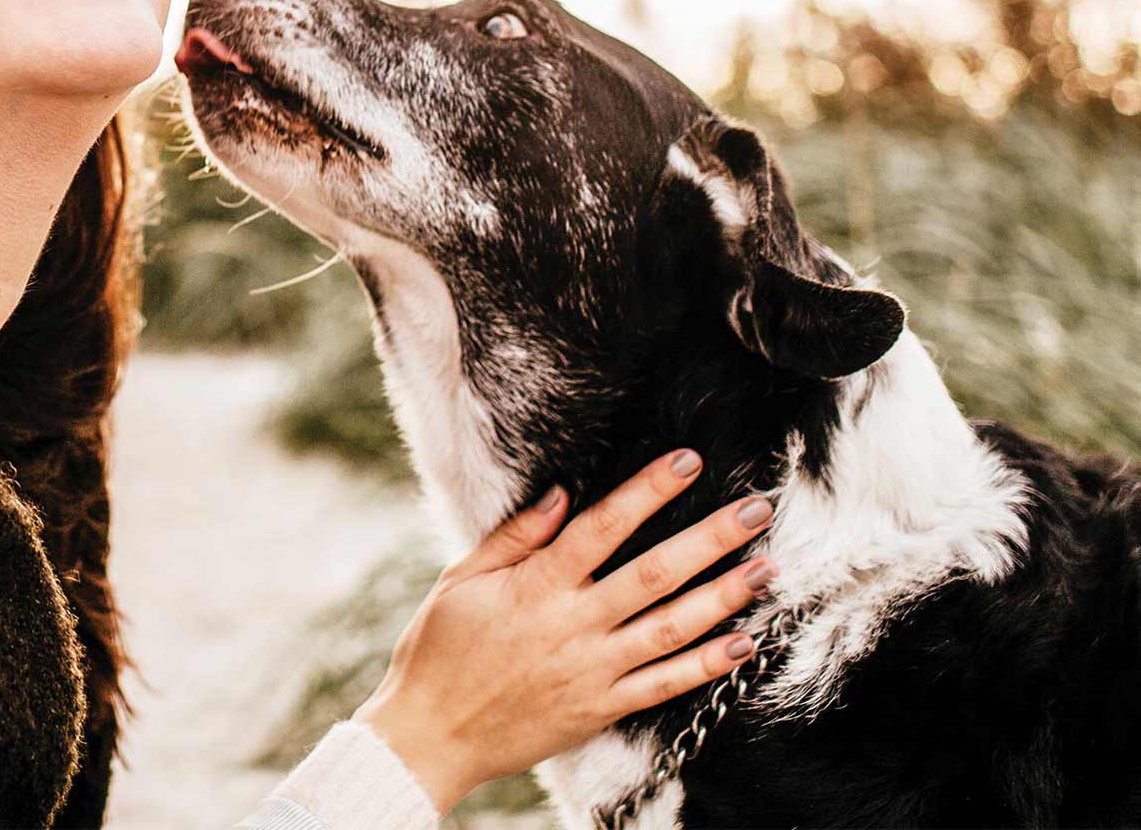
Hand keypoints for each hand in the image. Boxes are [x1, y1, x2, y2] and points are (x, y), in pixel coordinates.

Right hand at [350, 450, 774, 815]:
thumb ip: (515, 537)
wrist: (431, 735)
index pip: (604, 526)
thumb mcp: (462, 579)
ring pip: (672, 628)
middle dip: (710, 539)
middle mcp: (573, 625)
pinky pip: (664, 685)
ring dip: (724, 596)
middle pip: (654, 573)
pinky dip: (707, 665)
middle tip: (756, 510)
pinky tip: (744, 643)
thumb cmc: (439, 650)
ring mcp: (592, 671)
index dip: (648, 491)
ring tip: (766, 569)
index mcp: (536, 586)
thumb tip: (562, 494)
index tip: (687, 462)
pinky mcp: (601, 708)